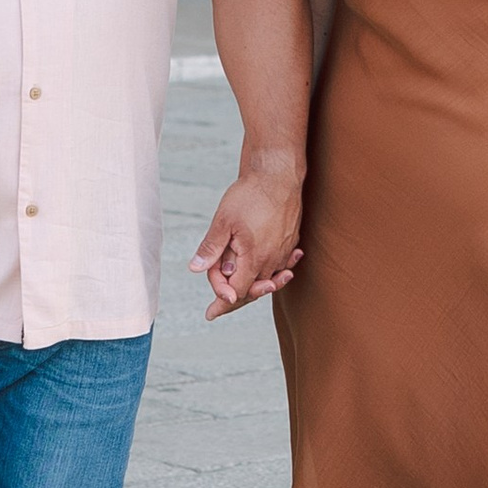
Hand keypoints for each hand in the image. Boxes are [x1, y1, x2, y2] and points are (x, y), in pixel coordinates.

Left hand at [190, 158, 302, 319]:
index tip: (210, 313)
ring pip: (269, 278)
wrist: (278, 174)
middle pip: (253, 290)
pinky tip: (274, 272)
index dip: (221, 302)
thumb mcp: (223, 221)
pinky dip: (274, 272)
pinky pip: (282, 265)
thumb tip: (195, 269)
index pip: (236, 292)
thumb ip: (211, 248)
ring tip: (242, 293)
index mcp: (254, 258)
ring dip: (255, 286)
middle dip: (236, 298)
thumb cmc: (250, 195)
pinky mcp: (291, 241)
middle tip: (219, 307)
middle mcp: (273, 260)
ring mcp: (285, 251)